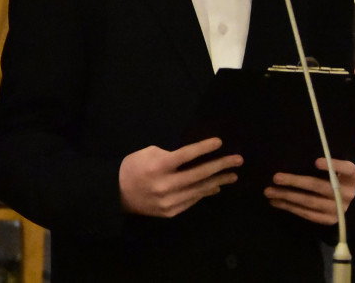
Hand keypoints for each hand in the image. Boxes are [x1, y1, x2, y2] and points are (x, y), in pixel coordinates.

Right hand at [119, 138, 242, 217]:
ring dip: (218, 181)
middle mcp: (166, 184)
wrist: (116, 193)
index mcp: (158, 166)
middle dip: (221, 165)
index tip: (220, 142)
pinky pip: (192, 200)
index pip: (186, 155)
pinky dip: (204, 193)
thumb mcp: (147, 153)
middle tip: (238, 160)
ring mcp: (170, 201)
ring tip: (233, 175)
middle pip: (199, 174)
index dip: (204, 148)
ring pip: (199, 189)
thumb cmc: (133, 167)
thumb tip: (193, 159)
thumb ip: (170, 155)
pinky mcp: (171, 212)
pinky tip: (215, 187)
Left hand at [265, 157, 354, 224]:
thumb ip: (327, 160)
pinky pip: (307, 214)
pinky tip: (276, 202)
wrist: (349, 202)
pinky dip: (290, 208)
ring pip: (309, 202)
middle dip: (295, 182)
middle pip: (319, 186)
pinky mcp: (329, 220)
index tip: (316, 161)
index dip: (333, 165)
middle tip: (276, 178)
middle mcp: (347, 193)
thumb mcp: (338, 168)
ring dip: (286, 196)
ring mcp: (339, 209)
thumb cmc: (337, 177)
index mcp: (352, 176)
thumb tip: (296, 151)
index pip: (347, 169)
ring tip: (268, 191)